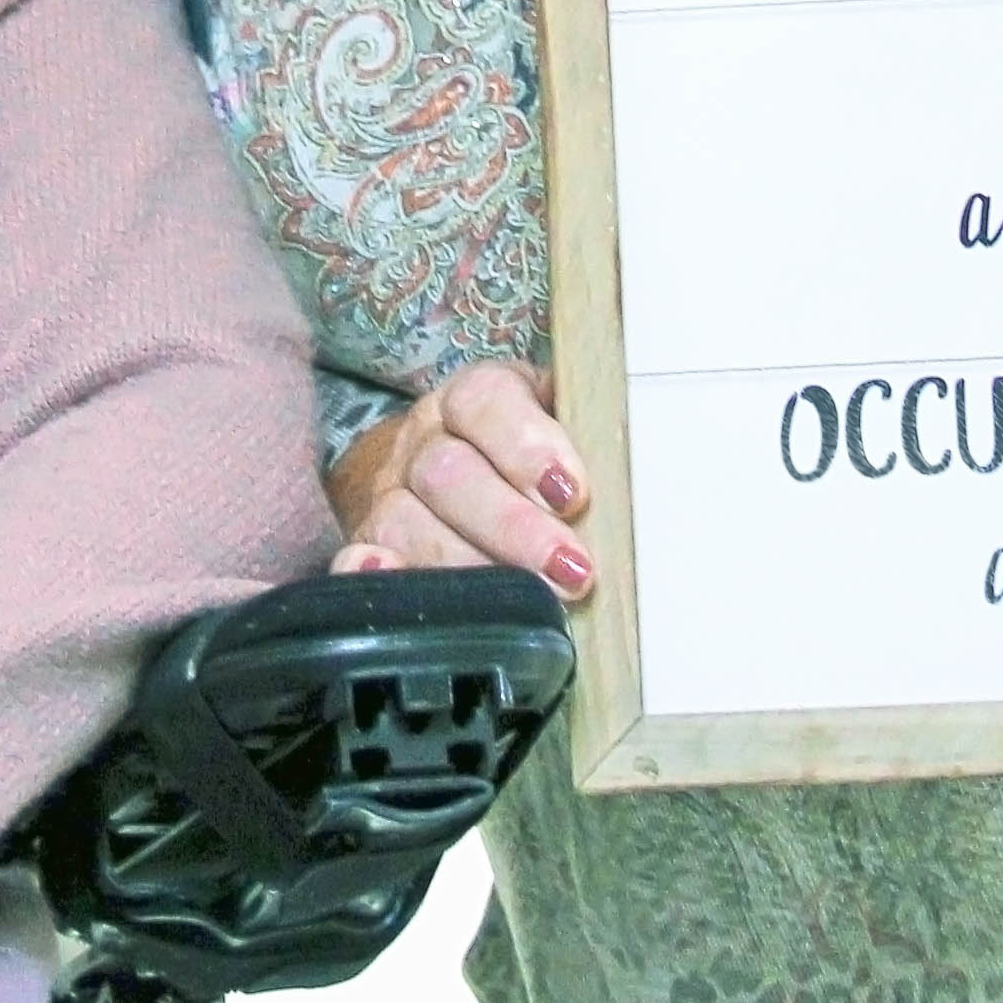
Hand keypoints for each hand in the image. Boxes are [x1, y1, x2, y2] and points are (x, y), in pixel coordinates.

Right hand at [324, 358, 593, 597]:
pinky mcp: (370, 542)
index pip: (489, 402)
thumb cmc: (532, 457)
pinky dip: (371, 574)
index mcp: (475, 398)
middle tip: (571, 571)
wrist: (454, 467)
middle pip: (449, 474)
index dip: (528, 447)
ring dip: (469, 567)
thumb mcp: (563, 427)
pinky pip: (360, 556)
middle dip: (513, 528)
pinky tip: (392, 582)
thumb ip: (592, 440)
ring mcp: (390, 492)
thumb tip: (642, 476)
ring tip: (527, 604)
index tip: (573, 494)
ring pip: (407, 521)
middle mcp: (424, 439)